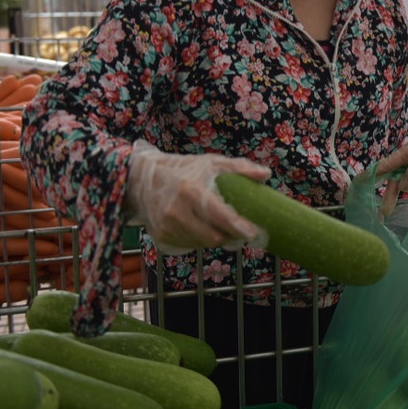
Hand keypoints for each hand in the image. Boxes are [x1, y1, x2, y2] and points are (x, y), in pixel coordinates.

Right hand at [125, 139, 267, 252]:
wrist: (141, 180)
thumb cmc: (183, 169)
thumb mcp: (210, 162)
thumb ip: (239, 168)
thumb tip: (266, 174)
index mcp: (190, 191)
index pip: (219, 216)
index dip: (238, 227)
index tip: (253, 232)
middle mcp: (176, 211)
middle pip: (213, 236)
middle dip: (231, 236)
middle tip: (242, 231)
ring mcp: (166, 227)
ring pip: (202, 244)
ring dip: (217, 239)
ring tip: (224, 229)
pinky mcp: (161, 238)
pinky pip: (190, 245)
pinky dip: (201, 240)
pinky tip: (204, 228)